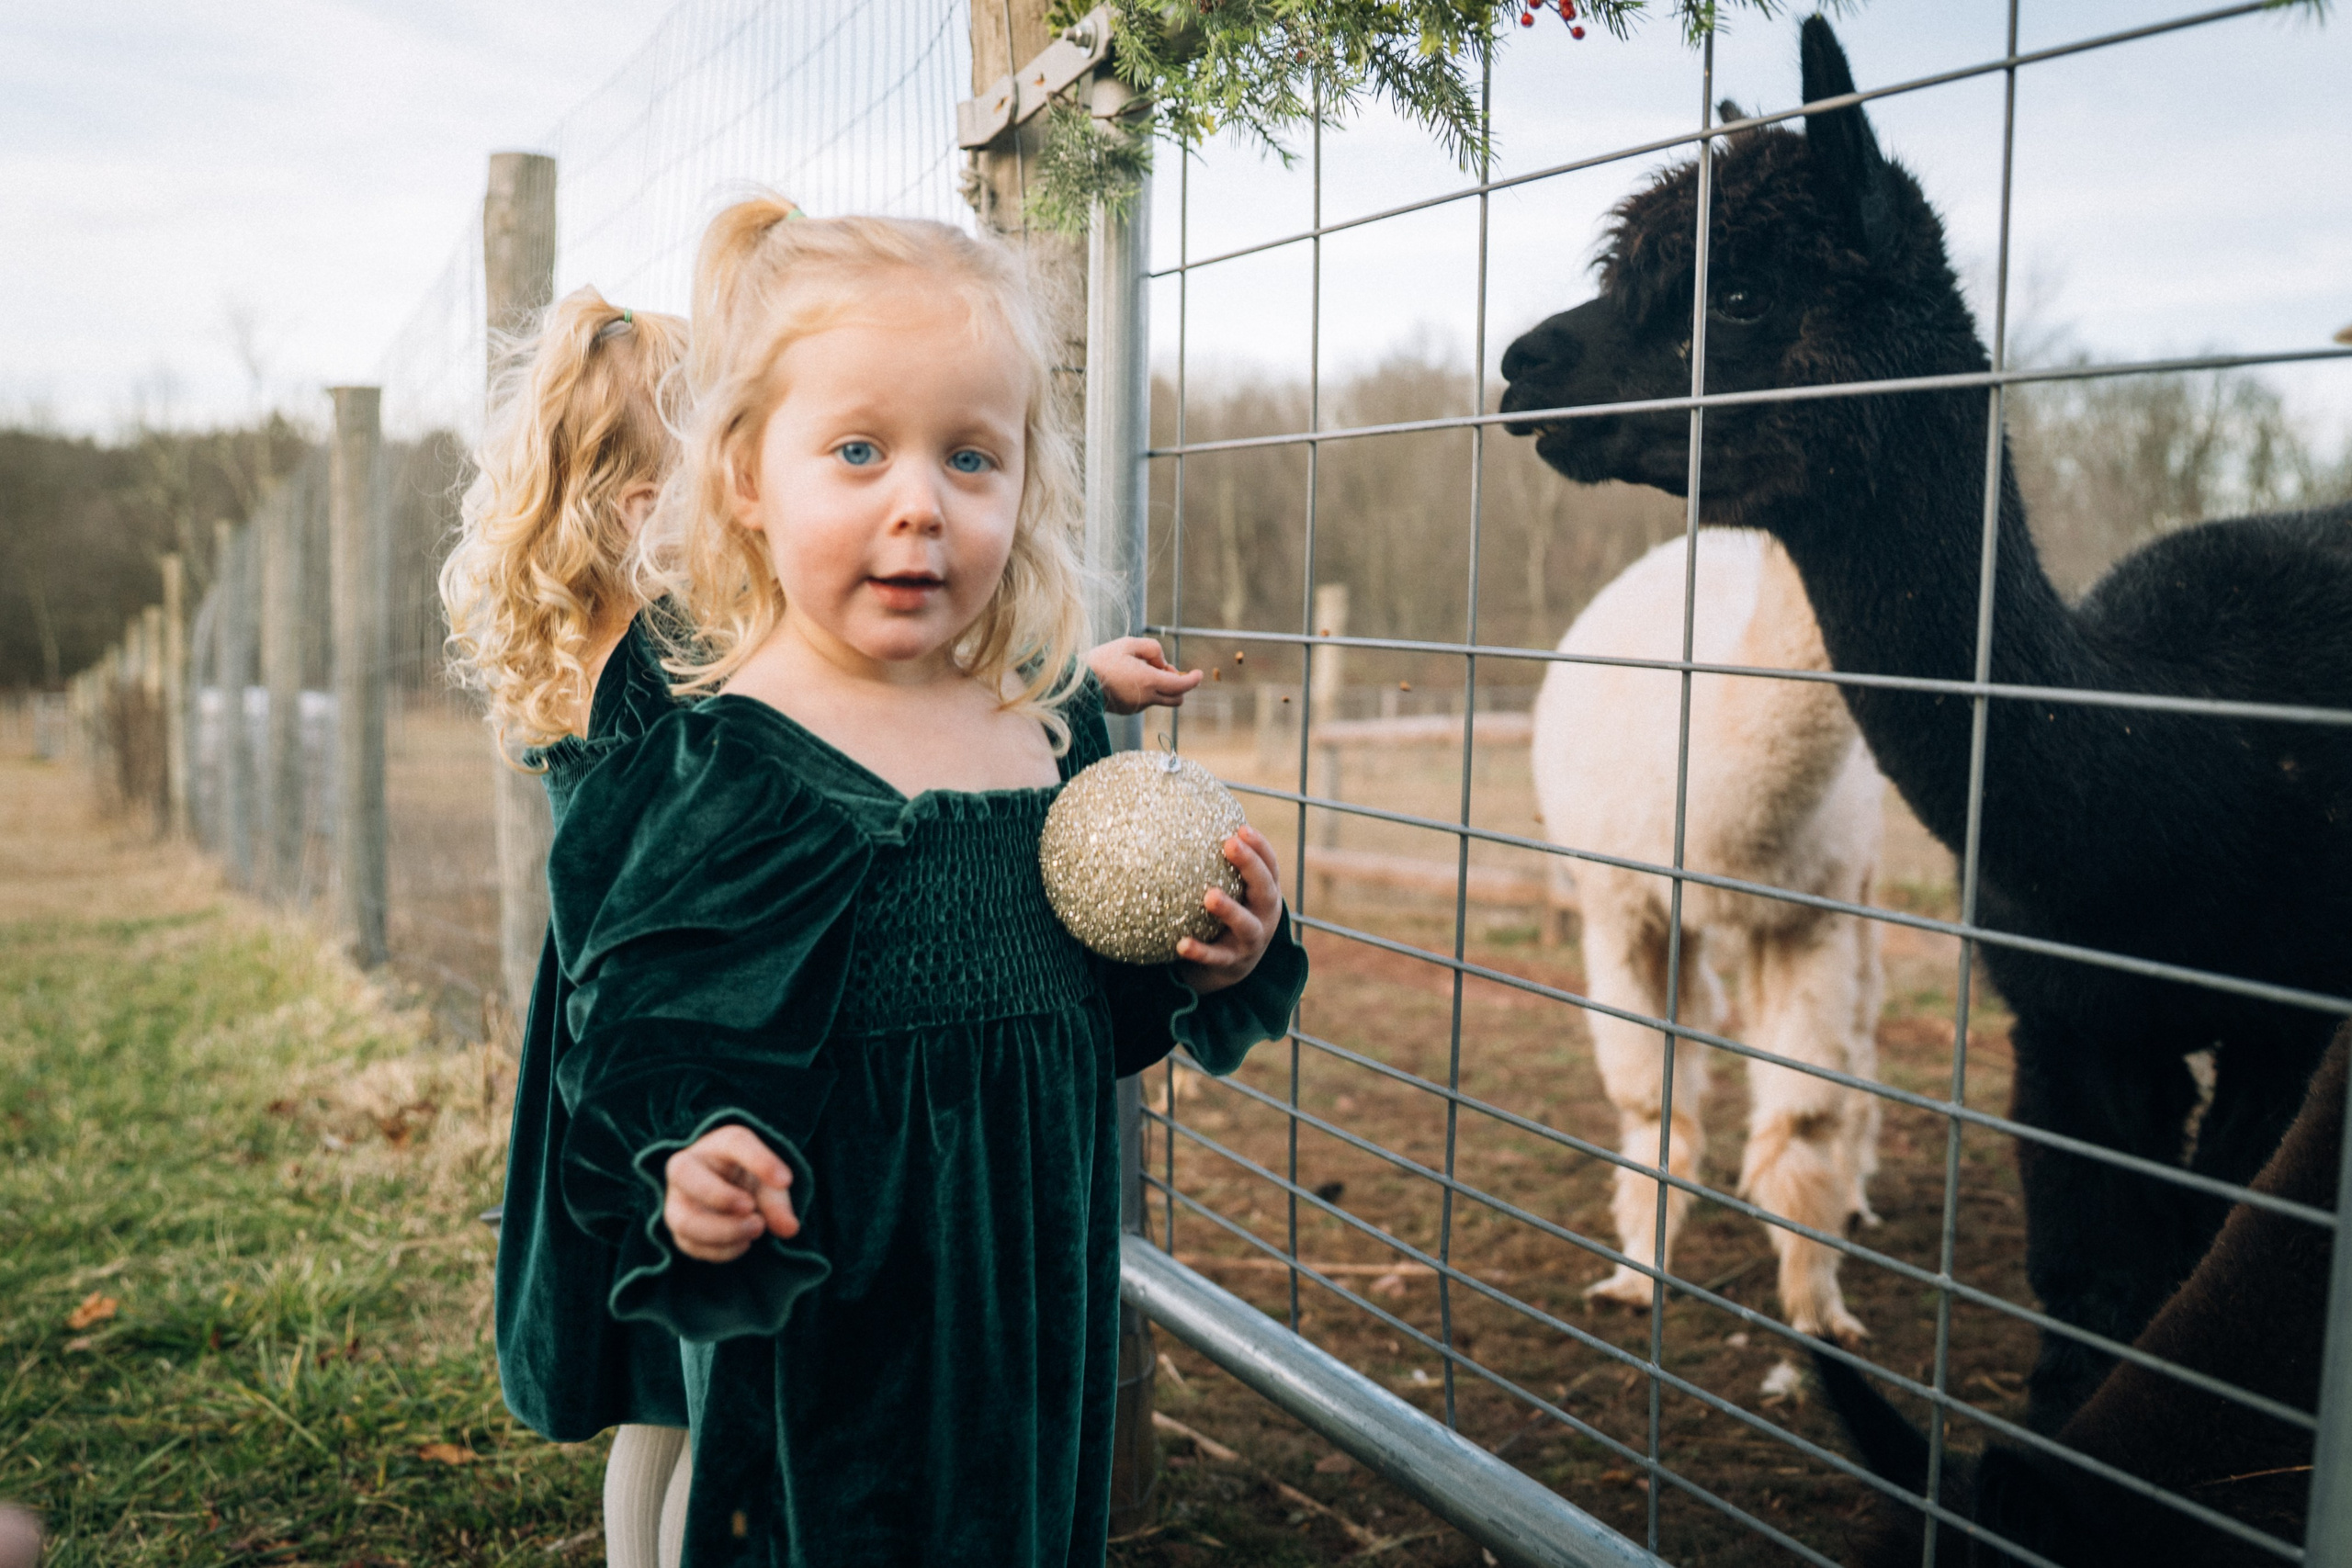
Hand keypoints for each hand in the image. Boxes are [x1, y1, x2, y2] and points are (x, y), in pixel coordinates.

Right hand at [663, 1125, 798, 1262]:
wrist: (731, 1196)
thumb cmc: (751, 1182)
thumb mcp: (769, 1185)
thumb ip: (779, 1203)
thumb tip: (789, 1229)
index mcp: (718, 1144)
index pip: (734, 1142)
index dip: (760, 1161)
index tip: (786, 1181)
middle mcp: (687, 1167)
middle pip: (683, 1172)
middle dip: (720, 1196)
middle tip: (752, 1208)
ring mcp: (676, 1200)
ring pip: (684, 1220)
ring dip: (724, 1231)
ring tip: (757, 1229)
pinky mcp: (678, 1230)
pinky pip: (691, 1244)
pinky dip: (722, 1250)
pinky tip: (744, 1243)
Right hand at [1088, 636, 1202, 714]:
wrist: (1076, 682)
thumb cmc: (1102, 660)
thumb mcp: (1129, 644)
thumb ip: (1153, 649)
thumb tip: (1163, 663)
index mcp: (1150, 682)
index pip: (1182, 686)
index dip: (1194, 680)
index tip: (1199, 673)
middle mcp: (1146, 699)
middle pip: (1177, 699)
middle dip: (1179, 685)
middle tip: (1166, 670)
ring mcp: (1136, 708)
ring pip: (1159, 700)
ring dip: (1159, 687)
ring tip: (1139, 669)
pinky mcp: (1127, 711)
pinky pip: (1144, 702)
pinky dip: (1145, 691)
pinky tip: (1128, 679)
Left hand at [1175, 825, 1282, 995]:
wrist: (1230, 966)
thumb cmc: (1227, 915)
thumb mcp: (1234, 889)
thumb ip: (1219, 864)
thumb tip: (1189, 820)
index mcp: (1266, 893)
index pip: (1270, 866)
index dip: (1260, 846)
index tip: (1242, 828)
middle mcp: (1265, 915)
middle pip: (1265, 889)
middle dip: (1250, 865)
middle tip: (1230, 845)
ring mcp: (1251, 941)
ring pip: (1246, 925)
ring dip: (1230, 909)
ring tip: (1210, 896)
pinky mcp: (1232, 962)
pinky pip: (1216, 957)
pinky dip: (1200, 951)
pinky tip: (1181, 944)